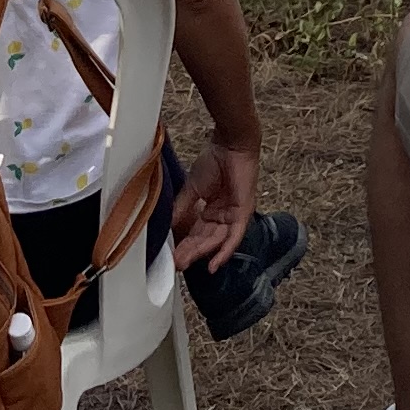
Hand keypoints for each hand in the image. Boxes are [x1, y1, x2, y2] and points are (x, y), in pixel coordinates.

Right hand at [173, 137, 259, 271]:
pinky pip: (234, 238)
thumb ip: (182, 209)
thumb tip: (166, 226)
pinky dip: (224, 252)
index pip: (195, 233)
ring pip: (217, 241)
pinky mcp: (243, 214)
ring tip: (184, 263)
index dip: (183, 244)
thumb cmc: (213, 160)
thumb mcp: (192, 188)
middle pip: (205, 240)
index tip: (169, 256)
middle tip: (174, 264)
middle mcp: (222, 217)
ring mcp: (233, 216)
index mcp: (210, 210)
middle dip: (190, 252)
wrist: (230, 144)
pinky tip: (213, 265)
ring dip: (202, 253)